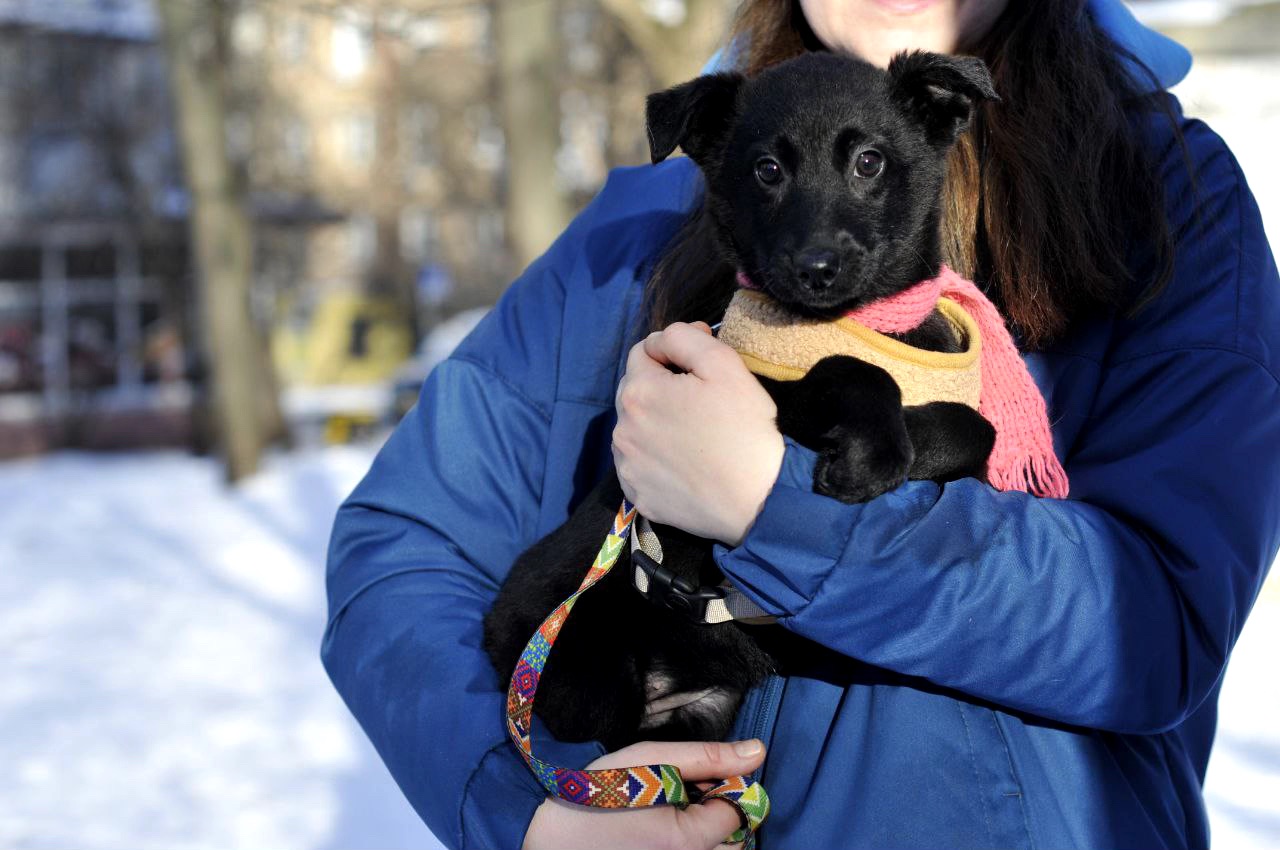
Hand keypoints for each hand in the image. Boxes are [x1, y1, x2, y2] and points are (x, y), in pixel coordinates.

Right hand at [522, 739, 766, 849]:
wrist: (546, 843)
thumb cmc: (596, 796)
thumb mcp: (650, 761)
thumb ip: (707, 757)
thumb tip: (759, 751)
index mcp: (691, 840)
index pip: (740, 808)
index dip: (723, 784)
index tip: (692, 775)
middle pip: (735, 838)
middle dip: (718, 811)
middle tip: (678, 793)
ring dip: (706, 832)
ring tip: (667, 813)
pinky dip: (688, 845)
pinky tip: (658, 833)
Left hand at [612, 322, 784, 546]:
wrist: (760, 501)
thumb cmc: (745, 430)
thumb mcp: (724, 365)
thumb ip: (685, 338)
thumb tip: (664, 339)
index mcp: (638, 392)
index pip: (643, 353)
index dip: (674, 353)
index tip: (703, 367)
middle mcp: (622, 430)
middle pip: (635, 391)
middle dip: (661, 388)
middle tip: (702, 402)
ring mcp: (628, 467)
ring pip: (636, 428)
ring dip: (657, 422)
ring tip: (695, 433)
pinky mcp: (638, 496)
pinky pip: (640, 465)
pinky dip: (656, 457)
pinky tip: (686, 462)